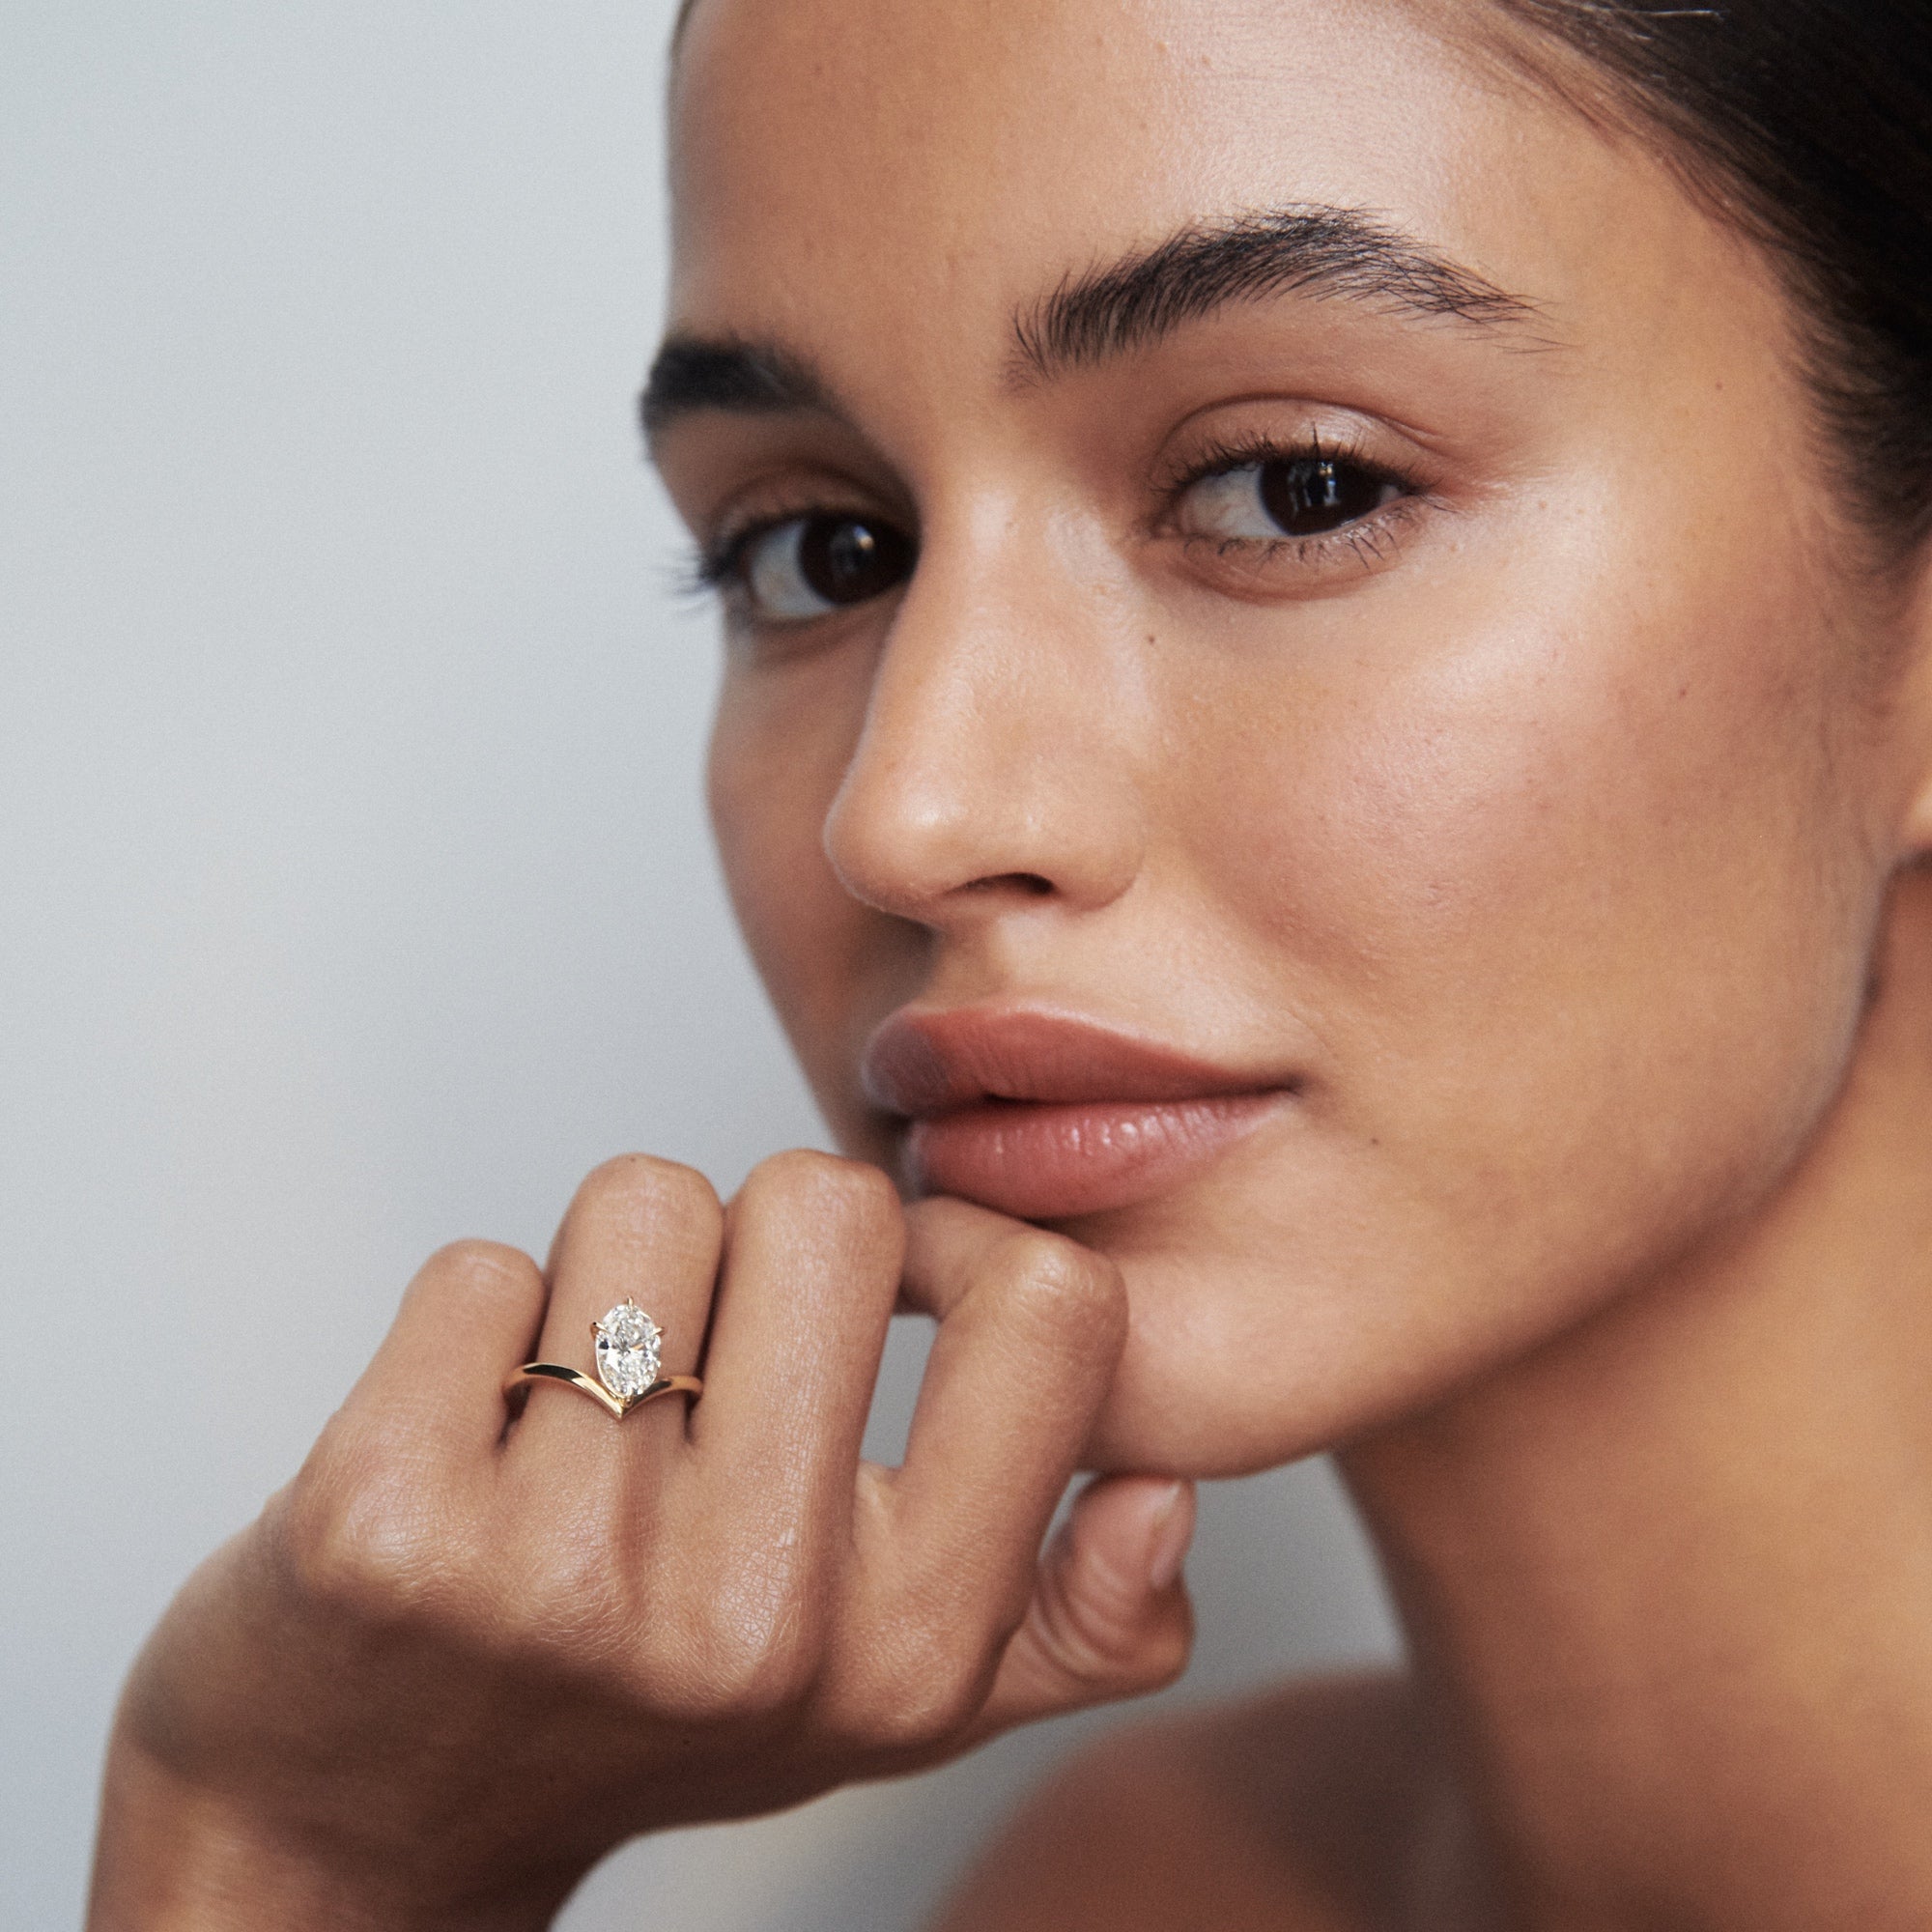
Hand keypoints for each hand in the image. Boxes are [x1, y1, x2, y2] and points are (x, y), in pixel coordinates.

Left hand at [88, 1152, 1195, 1929]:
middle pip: (824, 1204)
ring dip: (610, 1278)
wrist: (375, 1820)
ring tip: (584, 1414)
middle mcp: (750, 1622)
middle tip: (709, 1356)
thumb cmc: (652, 1717)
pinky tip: (467, 1444)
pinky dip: (473, 1328)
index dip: (961, 1246)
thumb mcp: (894, 1700)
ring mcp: (561, 1577)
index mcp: (909, 1650)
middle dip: (760, 1243)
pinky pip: (480, 1270)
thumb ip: (1078, 1620)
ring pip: (643, 1203)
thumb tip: (1162, 1489)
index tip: (886, 1284)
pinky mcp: (384, 1527)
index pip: (1050, 1310)